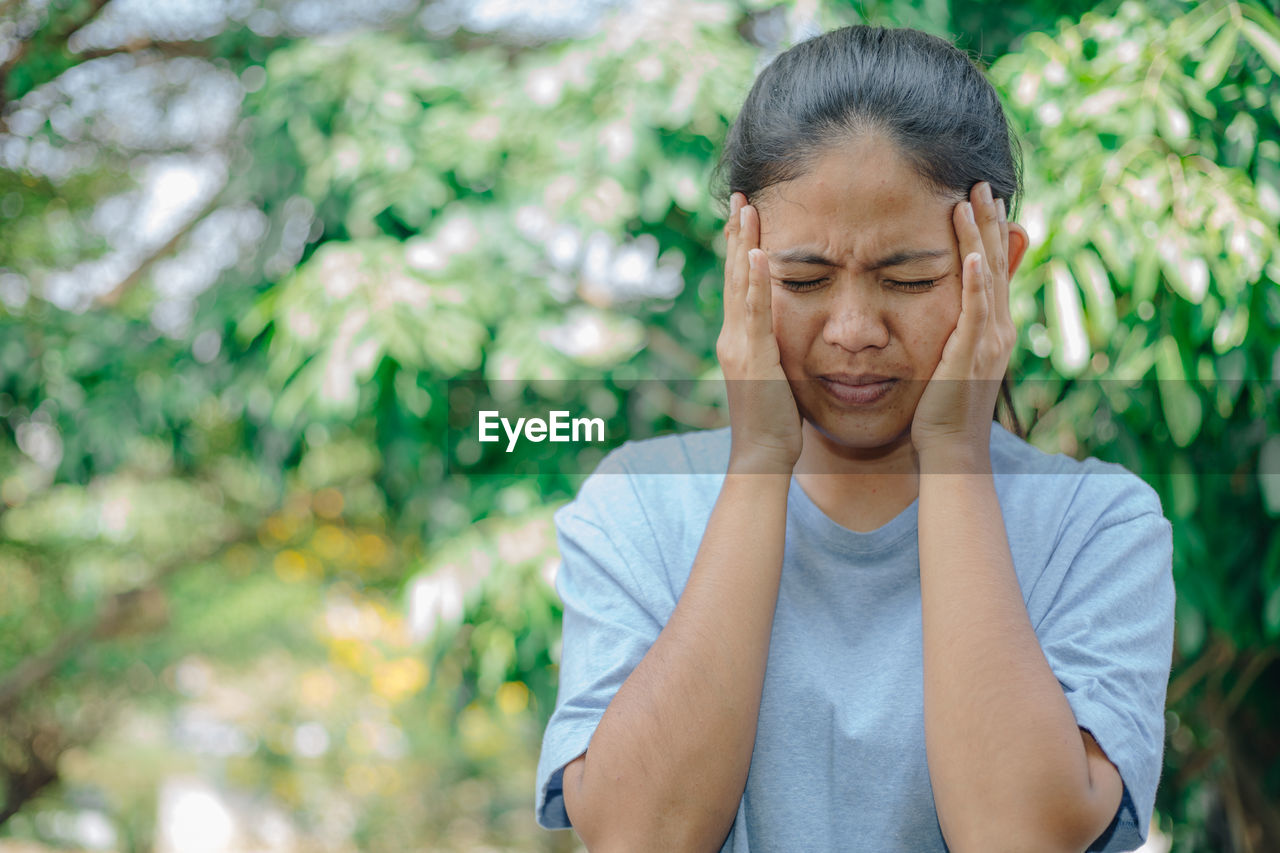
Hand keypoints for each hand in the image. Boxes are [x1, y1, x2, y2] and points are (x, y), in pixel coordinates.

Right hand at [718, 193, 802, 473]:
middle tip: (740, 196)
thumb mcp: (777, 378)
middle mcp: (732, 337)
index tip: (745, 216)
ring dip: (742, 244)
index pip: (739, 285)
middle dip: (736, 234)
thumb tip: (788, 337)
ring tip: (745, 209)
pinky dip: (752, 281)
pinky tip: (755, 254)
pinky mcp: (752, 357)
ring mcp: (738, 346)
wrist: (763, 456)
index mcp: (739, 340)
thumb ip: (777, 352)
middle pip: (732, 275)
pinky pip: (753, 312)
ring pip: (738, 285)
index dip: (740, 249)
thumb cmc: (776, 424)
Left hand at [910, 181, 1013, 463]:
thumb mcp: (949, 362)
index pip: (993, 269)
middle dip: (990, 221)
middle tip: (983, 183)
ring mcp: (988, 340)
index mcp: (991, 329)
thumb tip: (942, 312)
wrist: (950, 449)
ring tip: (974, 199)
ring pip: (988, 276)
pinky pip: (975, 310)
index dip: (990, 233)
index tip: (982, 199)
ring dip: (982, 236)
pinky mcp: (971, 353)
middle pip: (997, 262)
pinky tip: (973, 253)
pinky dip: (976, 281)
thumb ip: (951, 333)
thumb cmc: (941, 411)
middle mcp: (997, 329)